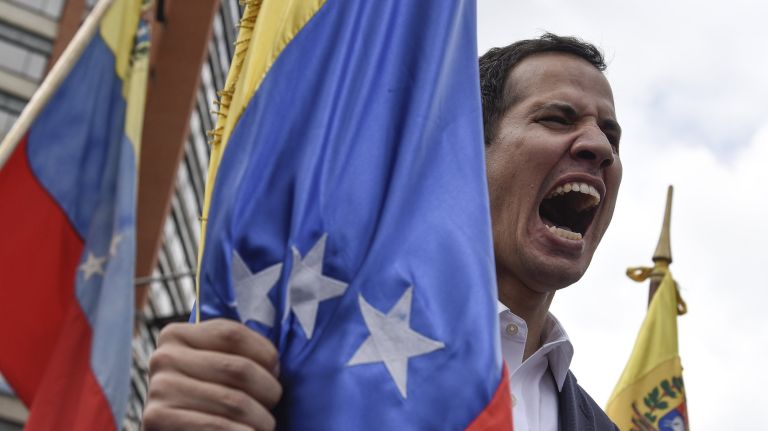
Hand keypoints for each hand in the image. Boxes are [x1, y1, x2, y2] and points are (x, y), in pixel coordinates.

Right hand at [142, 319, 281, 430]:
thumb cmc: (200, 399)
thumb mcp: (209, 366)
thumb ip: (231, 353)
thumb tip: (273, 363)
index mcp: (176, 335)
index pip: (232, 334)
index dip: (264, 352)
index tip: (275, 370)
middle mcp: (163, 358)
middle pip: (237, 369)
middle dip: (268, 389)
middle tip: (272, 402)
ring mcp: (159, 389)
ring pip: (234, 401)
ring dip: (261, 418)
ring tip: (265, 424)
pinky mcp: (157, 418)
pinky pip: (218, 426)